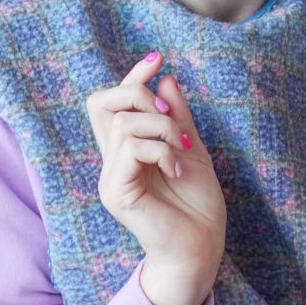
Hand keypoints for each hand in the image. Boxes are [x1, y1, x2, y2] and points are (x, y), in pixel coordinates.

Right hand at [89, 52, 222, 304]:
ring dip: (161, 127)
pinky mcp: (116, 192)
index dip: (131, 76)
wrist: (202, 246)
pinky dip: (161, 150)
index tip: (157, 58)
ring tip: (181, 149)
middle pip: (102, 102)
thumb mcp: (190, 148)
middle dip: (139, 93)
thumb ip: (176, 117)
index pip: (111, 102)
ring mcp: (111, 177)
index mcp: (126, 151)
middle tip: (171, 116)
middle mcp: (112, 162)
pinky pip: (132, 149)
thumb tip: (166, 79)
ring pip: (124, 123)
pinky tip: (176, 169)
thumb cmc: (198, 204)